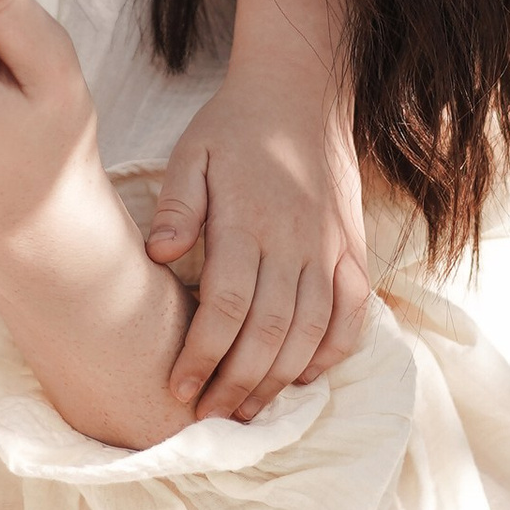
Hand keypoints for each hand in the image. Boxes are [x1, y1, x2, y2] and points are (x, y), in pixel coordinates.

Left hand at [146, 82, 370, 424]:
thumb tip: (158, 255)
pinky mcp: (351, 249)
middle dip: (237, 384)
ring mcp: (329, 248)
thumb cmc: (234, 127)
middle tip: (207, 418)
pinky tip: (305, 378)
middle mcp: (294, 241)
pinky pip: (352, 314)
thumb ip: (177, 204)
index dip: (204, 354)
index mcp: (248, 220)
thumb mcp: (191, 153)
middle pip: (270, 333)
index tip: (179, 388)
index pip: (228, 306)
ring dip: (279, 380)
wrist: (301, 91)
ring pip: (311, 333)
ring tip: (247, 412)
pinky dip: (332, 352)